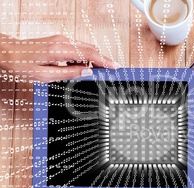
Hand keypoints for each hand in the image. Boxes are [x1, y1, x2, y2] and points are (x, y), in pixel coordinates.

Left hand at [0, 34, 120, 82]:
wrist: (7, 52)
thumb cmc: (21, 64)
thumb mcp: (44, 75)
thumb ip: (68, 73)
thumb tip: (86, 73)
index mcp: (59, 49)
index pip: (89, 54)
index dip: (105, 61)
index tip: (115, 67)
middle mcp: (62, 41)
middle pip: (91, 49)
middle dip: (102, 61)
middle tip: (108, 73)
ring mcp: (61, 40)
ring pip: (85, 48)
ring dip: (92, 60)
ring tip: (92, 73)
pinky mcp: (59, 41)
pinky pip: (77, 48)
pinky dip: (83, 58)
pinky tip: (79, 68)